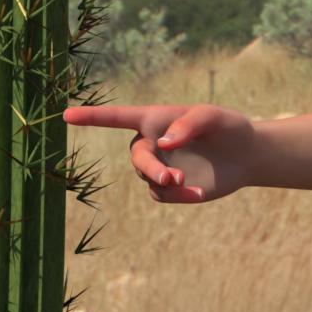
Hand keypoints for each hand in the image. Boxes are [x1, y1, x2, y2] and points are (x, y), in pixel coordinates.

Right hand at [60, 101, 257, 203]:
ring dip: (165, 183)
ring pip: (148, 179)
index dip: (92, 117)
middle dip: (150, 167)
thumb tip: (165, 142)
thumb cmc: (229, 127)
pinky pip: (164, 195)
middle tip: (171, 178)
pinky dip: (181, 196)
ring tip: (188, 184)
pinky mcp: (170, 188)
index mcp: (155, 119)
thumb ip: (189, 123)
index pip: (117, 118)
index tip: (66, 115)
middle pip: (137, 157)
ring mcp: (159, 167)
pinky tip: (201, 192)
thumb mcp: (214, 117)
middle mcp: (152, 143)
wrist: (245, 155)